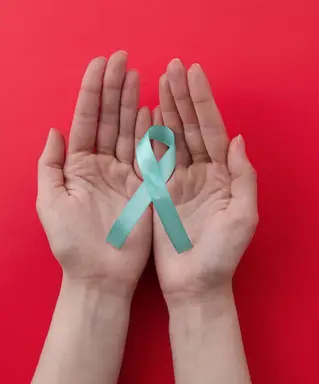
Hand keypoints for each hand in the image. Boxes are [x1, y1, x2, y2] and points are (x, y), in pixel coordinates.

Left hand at [37, 51, 152, 296]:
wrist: (102, 275)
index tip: (101, 63)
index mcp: (79, 165)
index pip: (87, 119)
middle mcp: (103, 164)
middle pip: (110, 119)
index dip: (93, 91)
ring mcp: (126, 174)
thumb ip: (51, 165)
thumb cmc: (73, 243)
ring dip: (133, 103)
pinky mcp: (146, 187)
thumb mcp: (50, 202)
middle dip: (115, 88)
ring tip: (138, 75)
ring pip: (130, 131)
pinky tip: (153, 110)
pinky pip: (149, 154)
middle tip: (123, 59)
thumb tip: (55, 129)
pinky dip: (151, 132)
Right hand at [152, 59, 257, 303]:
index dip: (203, 102)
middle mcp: (203, 172)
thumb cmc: (223, 254)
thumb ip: (243, 177)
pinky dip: (149, 135)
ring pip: (172, 137)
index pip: (213, 130)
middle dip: (182, 97)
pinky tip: (144, 112)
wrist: (195, 284)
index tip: (194, 73)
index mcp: (224, 175)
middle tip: (172, 66)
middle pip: (191, 127)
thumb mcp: (243, 216)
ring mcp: (180, 180)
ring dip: (166, 108)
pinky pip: (154, 158)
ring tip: (158, 80)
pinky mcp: (161, 192)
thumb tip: (237, 140)